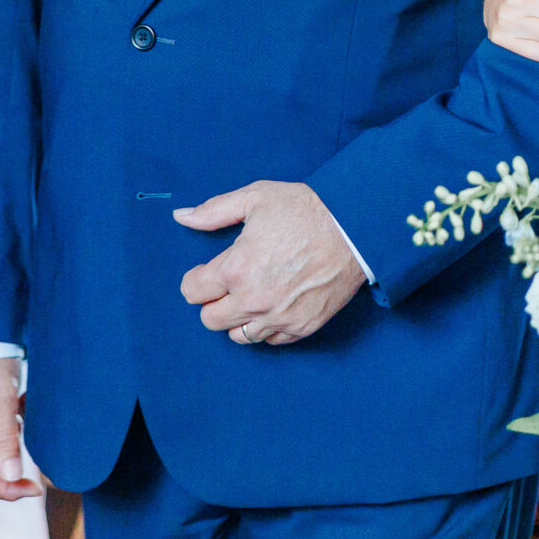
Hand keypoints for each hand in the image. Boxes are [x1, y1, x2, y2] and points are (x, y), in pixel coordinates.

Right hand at [0, 359, 40, 500]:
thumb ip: (5, 441)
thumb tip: (13, 476)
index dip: (7, 489)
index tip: (37, 488)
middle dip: (18, 463)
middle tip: (47, 462)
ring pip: (0, 448)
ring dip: (19, 438)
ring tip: (28, 415)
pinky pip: (2, 431)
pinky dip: (17, 423)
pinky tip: (24, 403)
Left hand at [175, 181, 367, 345]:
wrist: (356, 228)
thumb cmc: (307, 210)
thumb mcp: (256, 198)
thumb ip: (214, 211)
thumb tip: (181, 216)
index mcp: (236, 268)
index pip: (192, 291)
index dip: (196, 279)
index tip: (207, 272)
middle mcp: (252, 300)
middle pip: (210, 319)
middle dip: (214, 301)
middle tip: (230, 283)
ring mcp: (278, 318)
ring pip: (237, 335)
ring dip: (238, 317)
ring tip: (252, 295)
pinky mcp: (301, 327)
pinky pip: (270, 340)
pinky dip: (266, 326)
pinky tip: (274, 304)